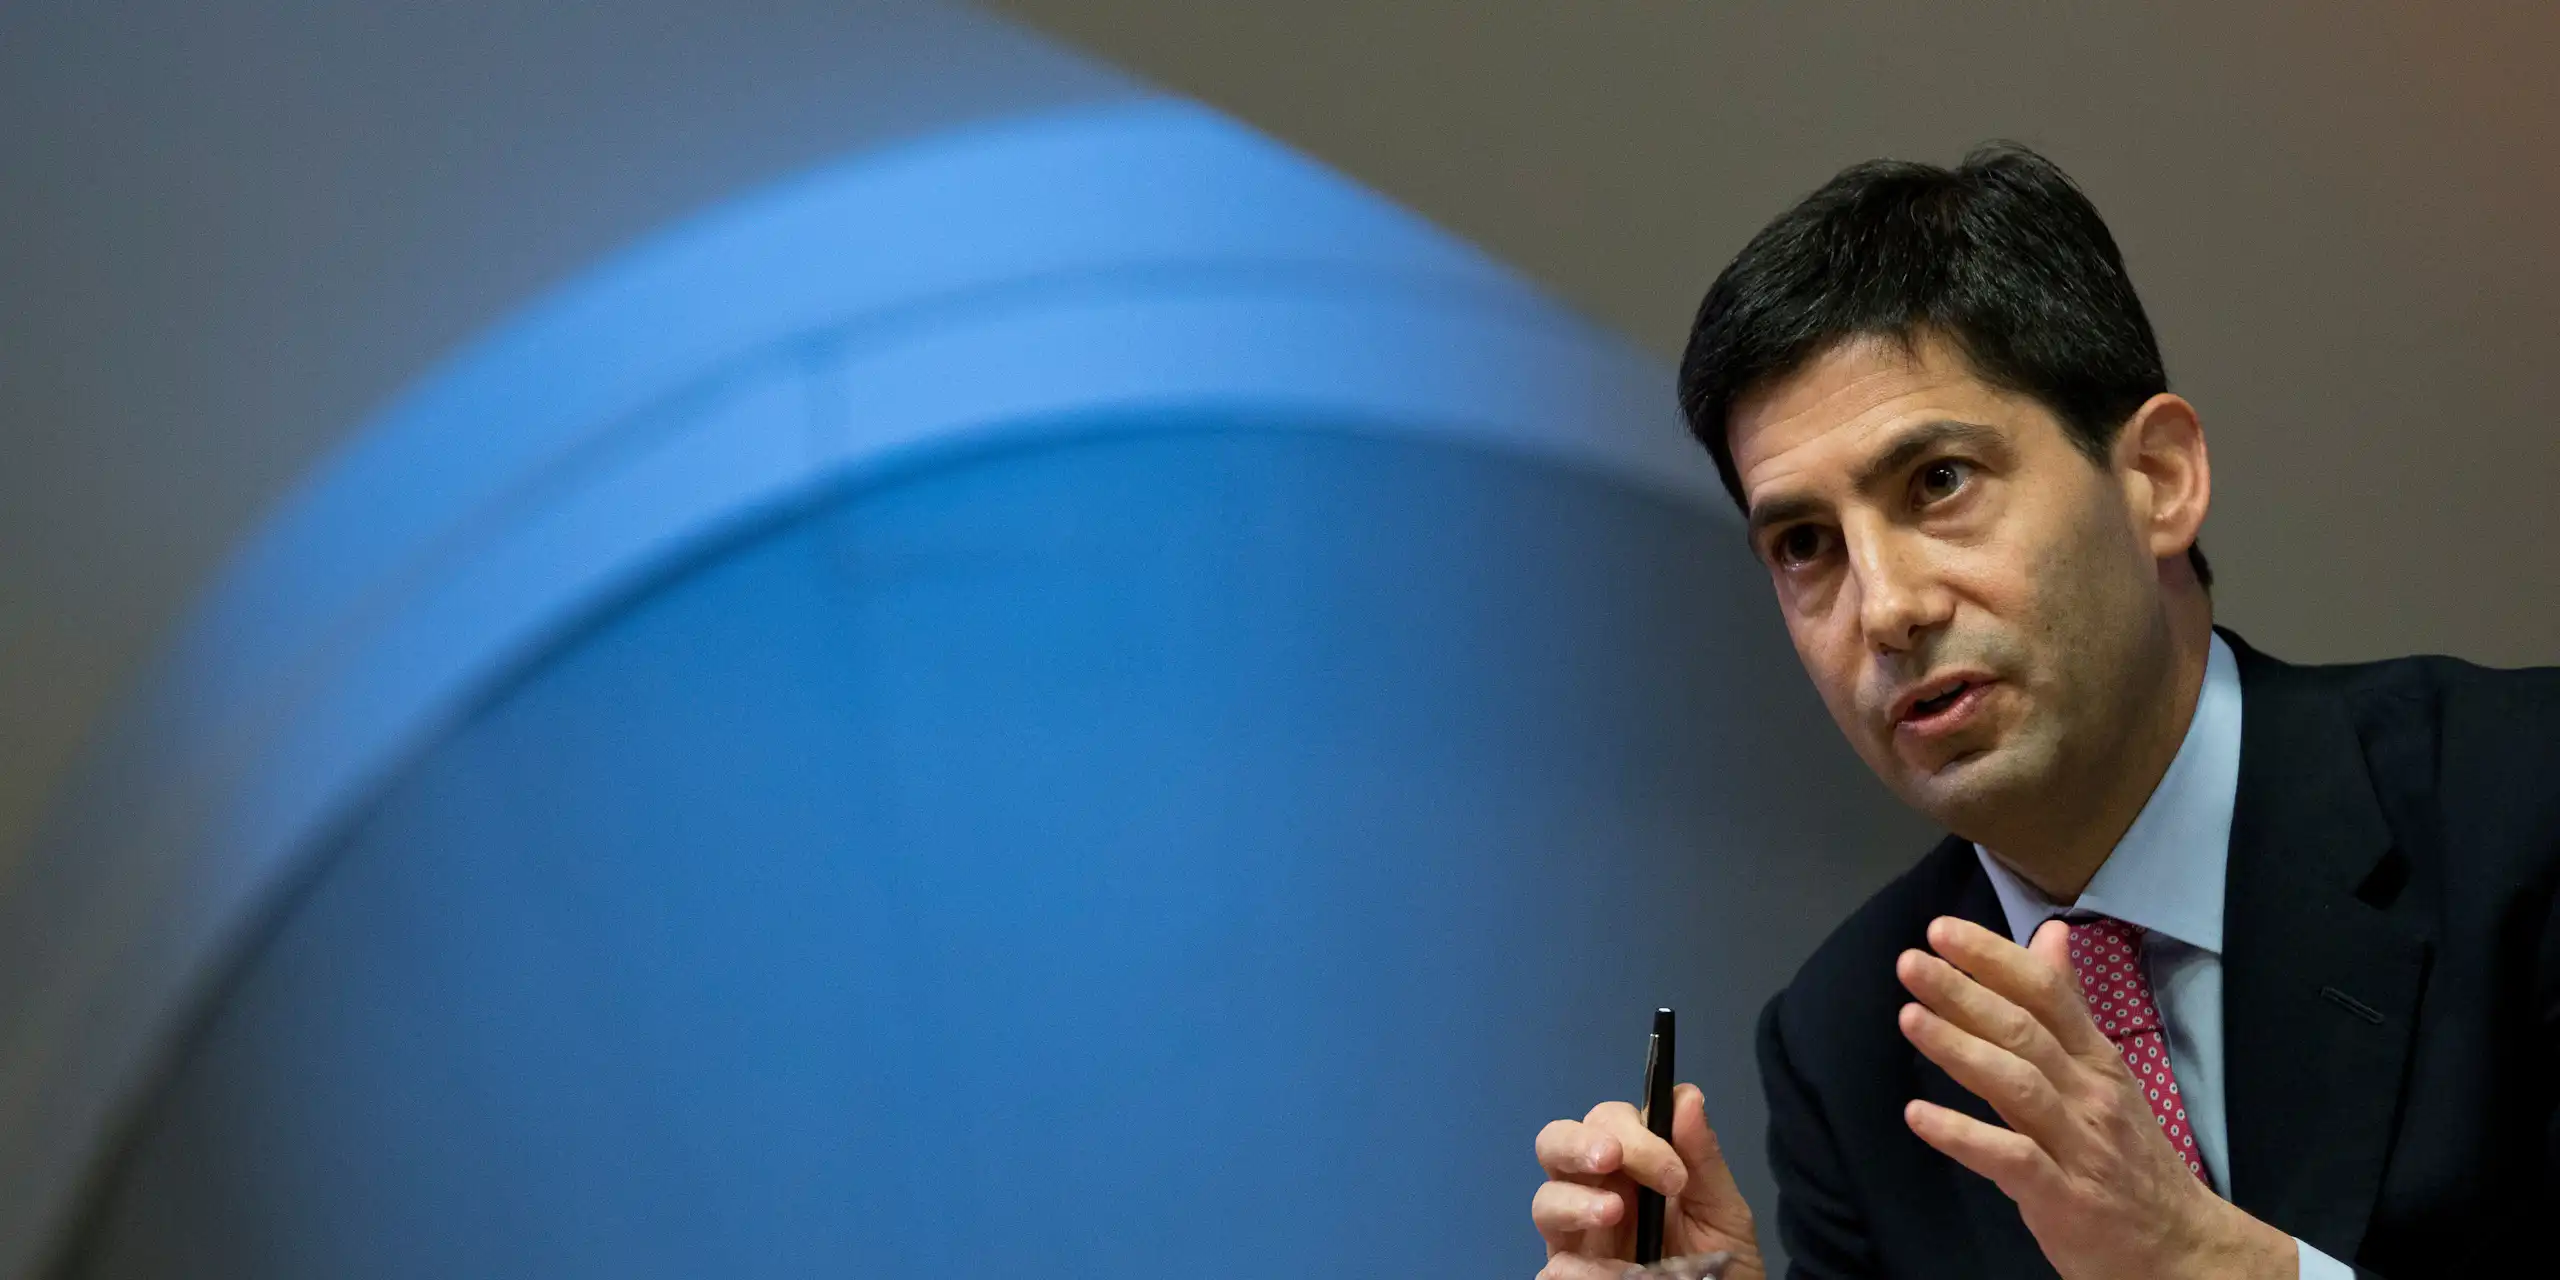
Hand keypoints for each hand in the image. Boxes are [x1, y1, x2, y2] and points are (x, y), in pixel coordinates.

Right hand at [1531, 1084, 1765, 1279]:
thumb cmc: (1723, 1264)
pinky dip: (1577, 1266)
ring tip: (1612, 1214)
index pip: (1607, 1121)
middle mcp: (1595, 1192)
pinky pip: (1554, 1267)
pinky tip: (1614, 1272)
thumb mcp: (1722, 1211)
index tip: (1672, 1172)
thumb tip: (1687, 1095)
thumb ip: (1703, 1158)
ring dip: (1573, 1201)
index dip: (1631, 1131)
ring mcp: (1578, 1237)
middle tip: (1611, 1159)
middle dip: (1578, 1144)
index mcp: (1631, 1167)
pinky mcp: (1571, 1278)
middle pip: (1554, 1143)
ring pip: (1544, 1201)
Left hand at [1897, 917, 2295, 1279]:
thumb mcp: (2105, 1074)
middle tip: (1911, 962)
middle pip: (2025, 1031)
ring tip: (1909, 1018)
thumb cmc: (2129, 1156)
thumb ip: (2068, 1007)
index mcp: (2098, 1060)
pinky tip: (1918, 1116)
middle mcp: (2090, 1094)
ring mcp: (2079, 1146)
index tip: (1942, 931)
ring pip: (2017, 1085)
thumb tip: (2049, 935)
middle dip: (1965, 992)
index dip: (1994, 958)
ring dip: (1960, 1049)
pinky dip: (1963, 1135)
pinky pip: (2011, 1159)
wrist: (2182, 1248)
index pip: (2048, 994)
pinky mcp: (2064, 1199)